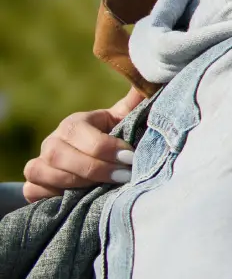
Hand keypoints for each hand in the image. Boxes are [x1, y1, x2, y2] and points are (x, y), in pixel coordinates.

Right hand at [22, 88, 142, 200]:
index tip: (130, 157)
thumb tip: (153, 79)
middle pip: (59, 154)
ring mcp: (40, 163)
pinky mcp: (33, 185)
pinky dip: (51, 196)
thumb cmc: (114, 138)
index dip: (105, 147)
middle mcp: (52, 142)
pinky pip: (31, 191)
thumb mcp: (125, 120)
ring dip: (75, 183)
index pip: (79, 131)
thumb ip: (136, 104)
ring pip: (42, 172)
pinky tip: (78, 198)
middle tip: (123, 176)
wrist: (96, 164)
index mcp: (74, 123)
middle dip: (94, 168)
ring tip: (105, 189)